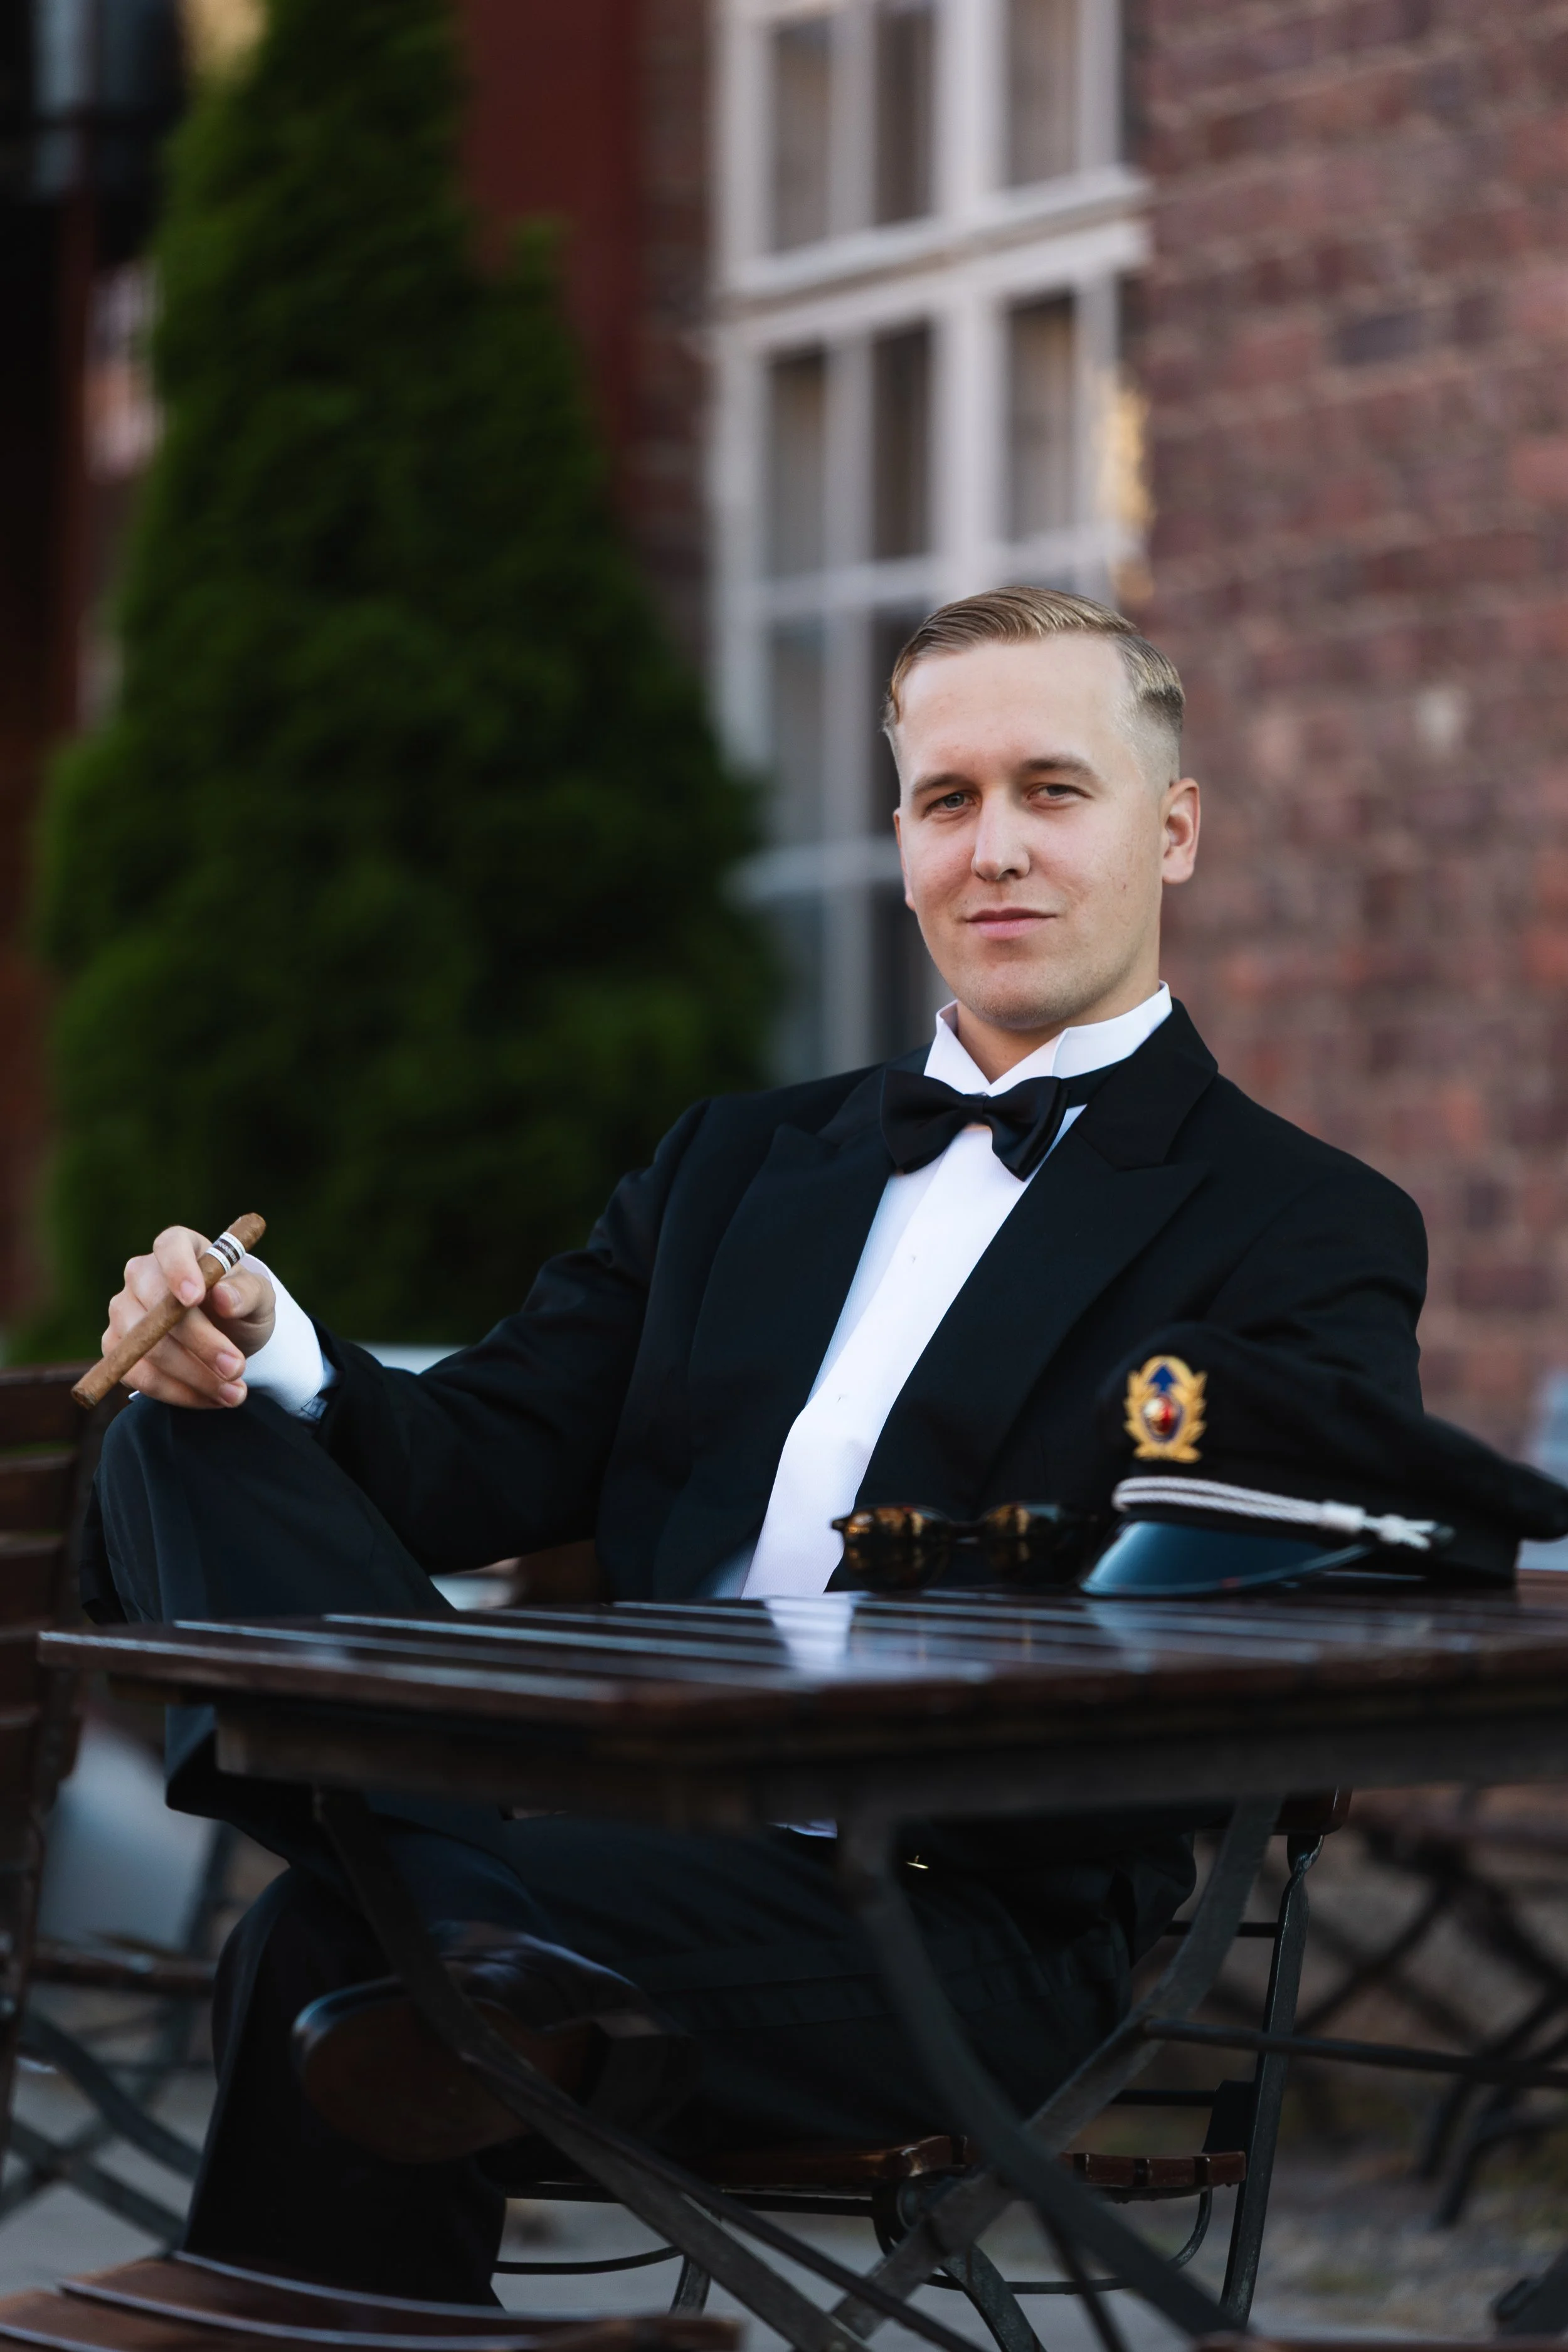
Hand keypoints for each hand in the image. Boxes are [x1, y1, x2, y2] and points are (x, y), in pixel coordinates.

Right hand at [105, 1226, 276, 1408]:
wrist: (228, 1336)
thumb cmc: (241, 1306)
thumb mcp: (258, 1298)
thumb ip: (247, 1292)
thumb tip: (224, 1297)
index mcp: (179, 1246)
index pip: (170, 1246)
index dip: (179, 1270)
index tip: (195, 1298)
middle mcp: (142, 1274)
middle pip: (156, 1304)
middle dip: (199, 1342)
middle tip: (236, 1368)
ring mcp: (124, 1312)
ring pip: (145, 1346)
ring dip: (192, 1375)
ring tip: (234, 1392)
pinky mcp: (117, 1349)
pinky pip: (136, 1374)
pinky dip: (175, 1392)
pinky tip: (210, 1399)